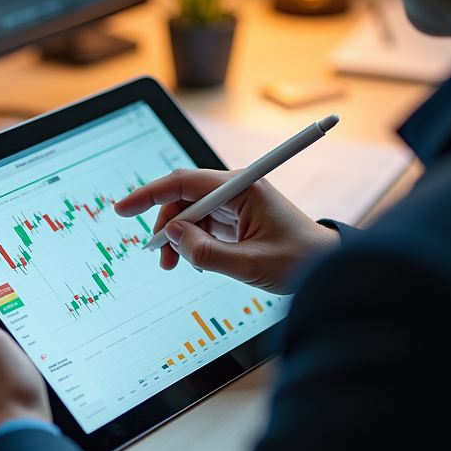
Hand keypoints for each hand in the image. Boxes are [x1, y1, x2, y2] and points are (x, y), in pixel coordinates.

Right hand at [115, 168, 339, 293]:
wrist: (327, 267)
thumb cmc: (300, 261)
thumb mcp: (250, 265)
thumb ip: (207, 253)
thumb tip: (173, 237)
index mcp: (242, 188)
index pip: (184, 182)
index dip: (150, 194)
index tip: (123, 209)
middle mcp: (236, 189)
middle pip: (183, 198)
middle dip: (167, 227)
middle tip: (161, 259)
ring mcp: (236, 203)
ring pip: (190, 214)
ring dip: (179, 238)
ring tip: (177, 266)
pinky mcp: (236, 218)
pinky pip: (203, 225)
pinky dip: (192, 242)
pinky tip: (195, 260)